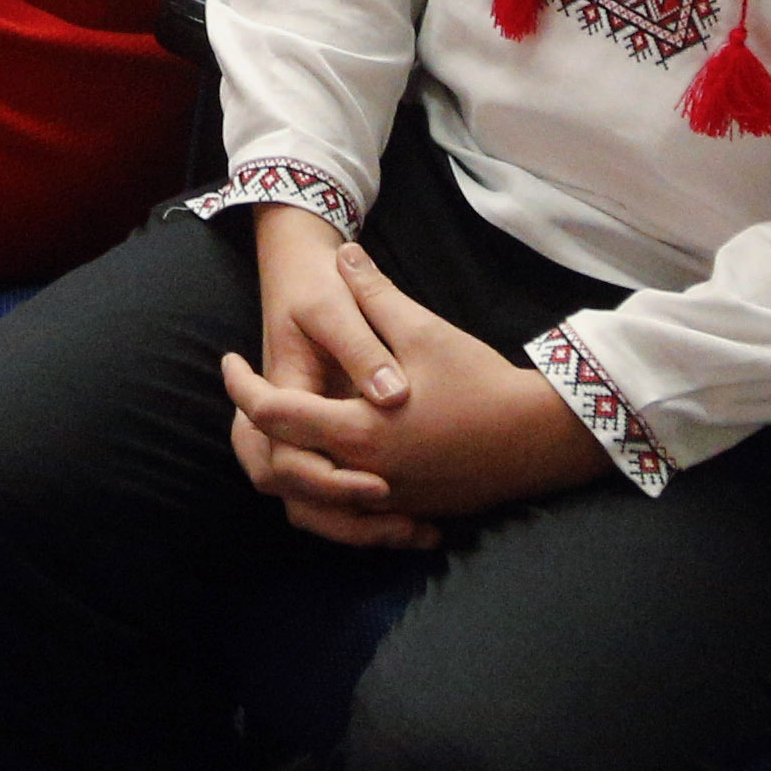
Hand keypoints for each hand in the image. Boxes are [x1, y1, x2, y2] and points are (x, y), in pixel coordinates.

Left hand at [214, 214, 610, 544]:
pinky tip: (332, 466)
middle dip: (253, 436)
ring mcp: (387, 501)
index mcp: (359, 430)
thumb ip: (374, 293)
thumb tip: (343, 252)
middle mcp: (365, 475)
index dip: (240, 389)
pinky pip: (350, 517)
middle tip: (250, 400)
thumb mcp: (423, 330)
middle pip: (279, 469)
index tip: (230, 362)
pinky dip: (330, 496)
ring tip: (284, 433)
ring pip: (311, 505)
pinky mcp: (410, 510)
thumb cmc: (480, 382)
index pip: (274, 416)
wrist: (540, 437)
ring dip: (289, 473)